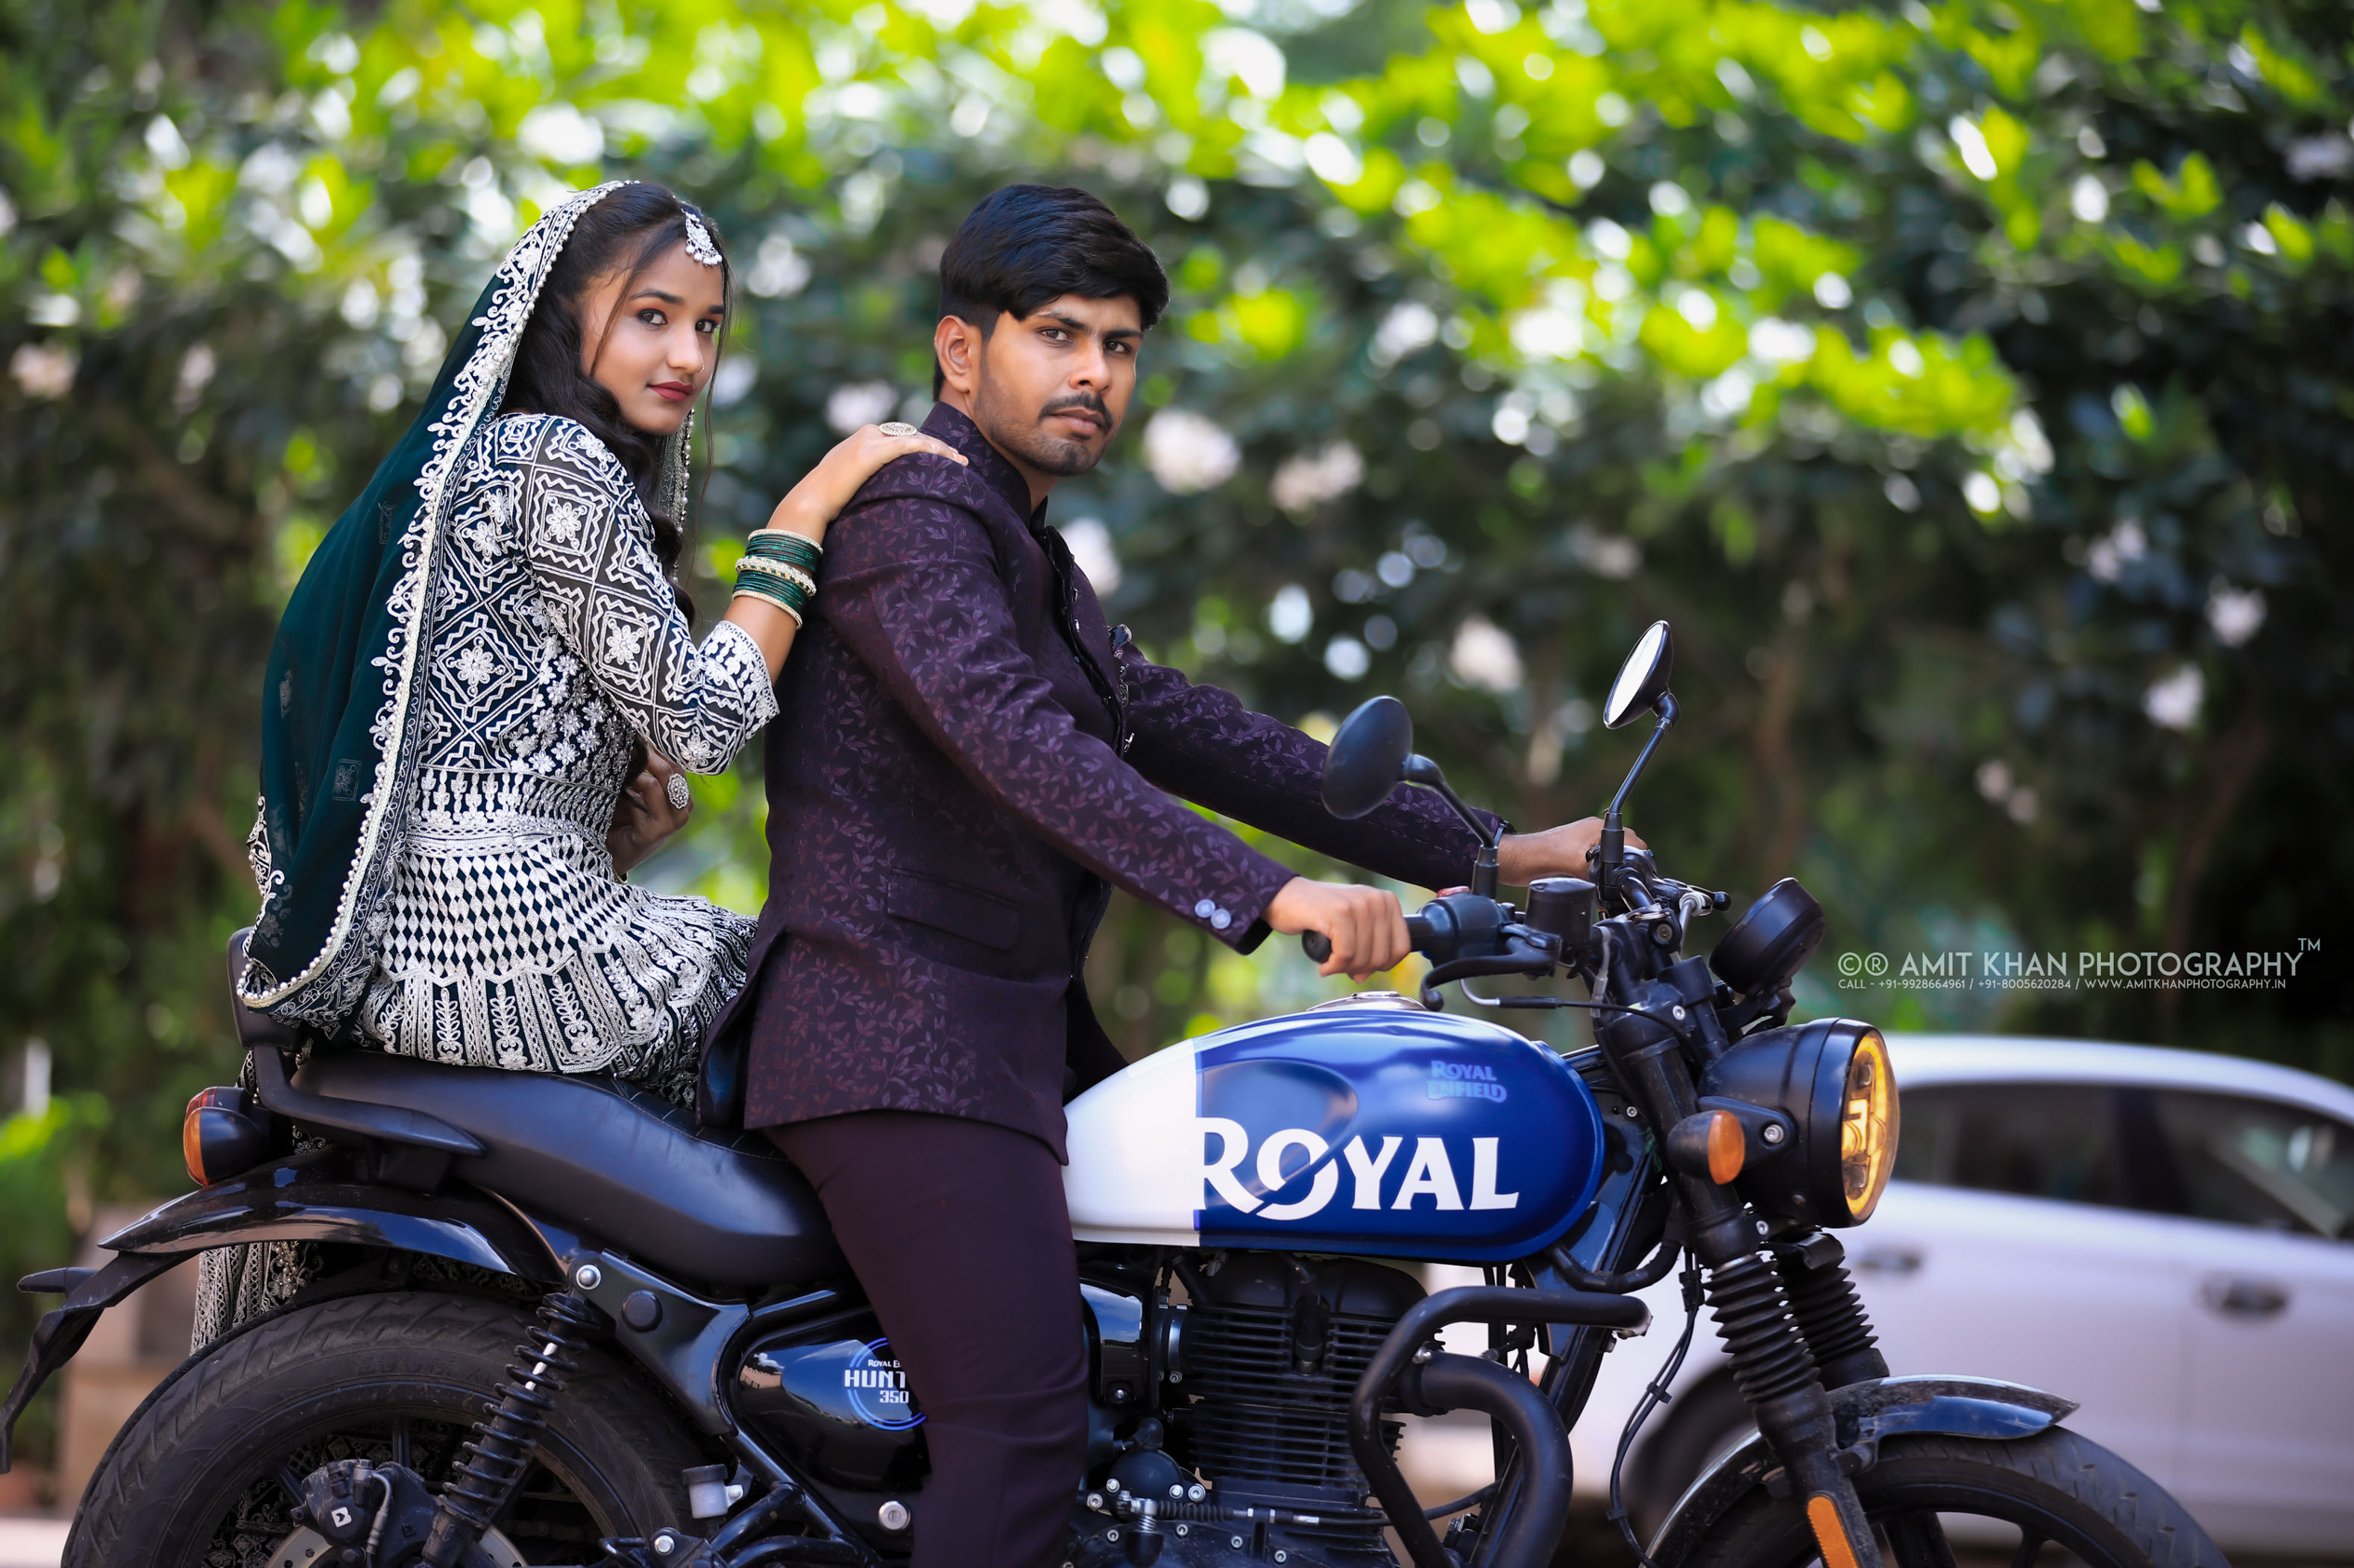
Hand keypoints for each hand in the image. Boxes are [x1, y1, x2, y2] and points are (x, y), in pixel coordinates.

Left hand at [607, 747, 692, 875]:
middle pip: (673, 769)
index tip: (635, 731)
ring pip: (664, 781)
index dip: (657, 746)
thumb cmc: (619, 818)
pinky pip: (648, 797)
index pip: (677, 762)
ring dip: (640, 768)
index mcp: (680, 793)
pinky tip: (618, 785)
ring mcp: (674, 820)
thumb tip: (629, 737)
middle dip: (649, 753)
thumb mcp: (631, 789)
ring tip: (621, 762)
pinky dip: (631, 786)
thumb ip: (637, 770)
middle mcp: (683, 806)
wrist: (610, 854)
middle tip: (626, 742)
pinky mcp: (658, 831)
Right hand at [763, 423, 968, 541]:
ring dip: (941, 449)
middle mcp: (866, 434)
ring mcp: (869, 440)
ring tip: (960, 462)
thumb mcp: (849, 485)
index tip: (945, 460)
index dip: (925, 448)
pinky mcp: (871, 452)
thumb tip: (881, 493)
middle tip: (960, 461)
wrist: (809, 503)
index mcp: (861, 439)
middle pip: (912, 435)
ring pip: (916, 438)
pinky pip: (910, 446)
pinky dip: (932, 450)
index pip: (901, 438)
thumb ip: (866, 479)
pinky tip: (948, 459)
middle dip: (938, 447)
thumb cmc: (826, 503)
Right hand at [1263, 878, 1410, 980]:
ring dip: (1344, 968)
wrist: (1284, 896)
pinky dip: (1333, 966)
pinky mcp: (1339, 914)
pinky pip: (1345, 955)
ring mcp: (1358, 905)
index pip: (1401, 947)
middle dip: (1360, 969)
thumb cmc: (1318, 912)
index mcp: (1386, 901)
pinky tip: (1323, 964)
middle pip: (1382, 957)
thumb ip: (1368, 947)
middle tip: (1341, 965)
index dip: (1382, 965)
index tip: (1361, 965)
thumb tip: (1366, 975)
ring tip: (1330, 962)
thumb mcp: (1354, 925)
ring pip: (1364, 958)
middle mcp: (1376, 900)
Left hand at [1496, 818, 1646, 885]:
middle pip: (1624, 848)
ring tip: (1613, 884)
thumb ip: (1596, 869)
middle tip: (1628, 880)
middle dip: (1628, 864)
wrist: (1518, 861)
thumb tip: (1610, 883)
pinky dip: (1601, 875)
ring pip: (1611, 857)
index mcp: (1596, 828)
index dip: (1639, 855)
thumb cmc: (1539, 855)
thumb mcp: (1574, 862)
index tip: (1641, 870)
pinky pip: (1598, 864)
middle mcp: (1592, 833)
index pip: (1631, 839)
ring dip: (1614, 870)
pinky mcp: (1576, 855)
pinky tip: (1598, 886)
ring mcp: (1584, 843)